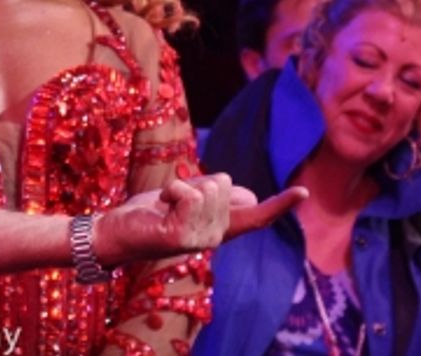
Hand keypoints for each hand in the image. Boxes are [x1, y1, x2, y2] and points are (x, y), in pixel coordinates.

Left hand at [91, 175, 307, 266]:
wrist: (116, 232)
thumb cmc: (152, 213)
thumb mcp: (190, 200)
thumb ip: (219, 197)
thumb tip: (249, 196)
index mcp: (220, 228)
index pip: (257, 216)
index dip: (281, 204)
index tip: (303, 192)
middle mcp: (215, 238)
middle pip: (224, 183)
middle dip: (197, 180)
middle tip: (173, 201)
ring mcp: (199, 240)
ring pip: (209, 187)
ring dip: (182, 186)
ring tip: (166, 205)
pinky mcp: (182, 237)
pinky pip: (190, 194)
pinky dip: (173, 190)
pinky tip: (162, 205)